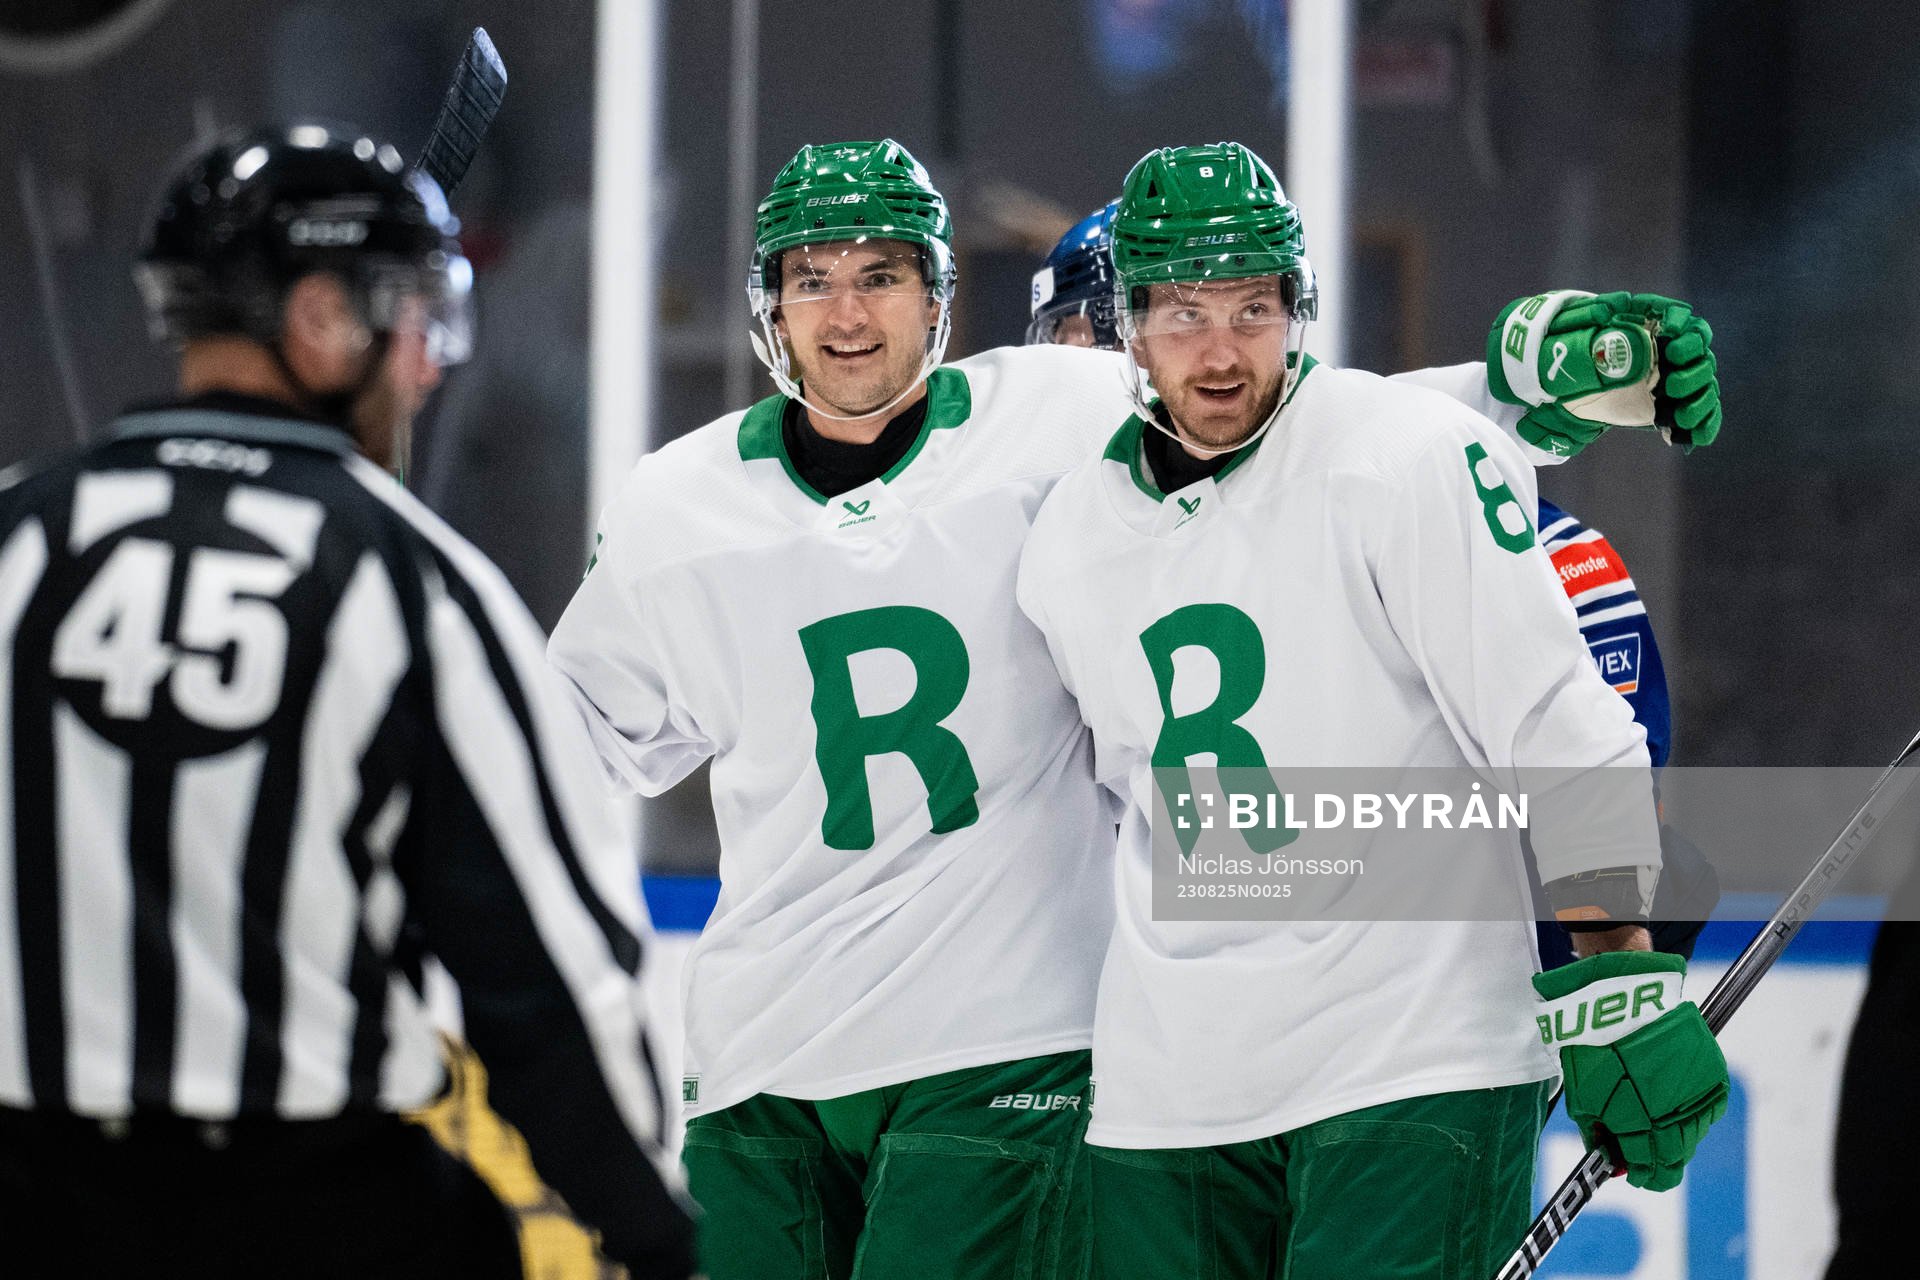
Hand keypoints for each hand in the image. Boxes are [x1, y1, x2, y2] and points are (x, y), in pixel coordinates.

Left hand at [1488, 290, 1722, 455]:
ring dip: (1699, 400)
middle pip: (1700, 355)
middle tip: (1670, 385)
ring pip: (1705, 385)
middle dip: (1693, 371)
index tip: (1670, 343)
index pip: (1684, 320)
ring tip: (1679, 415)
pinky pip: (1702, 415)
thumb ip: (1594, 330)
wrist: (1572, 390)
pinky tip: (1691, 436)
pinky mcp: (1673, 406)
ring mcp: (1675, 380)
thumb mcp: (1579, 341)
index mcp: (1654, 328)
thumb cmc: (1577, 358)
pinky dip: (1703, 425)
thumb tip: (1612, 320)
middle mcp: (1671, 353)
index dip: (1684, 330)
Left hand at [1531, 950, 1729, 1190]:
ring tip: (1649, 1113)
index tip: (1628, 1169)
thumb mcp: (1582, 1097)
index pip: (1654, 1172)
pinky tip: (1667, 1096)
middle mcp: (1680, 1118)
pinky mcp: (1714, 1076)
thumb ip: (1598, 1133)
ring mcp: (1701, 1097)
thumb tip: (1610, 1158)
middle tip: (1637, 1146)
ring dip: (1673, 1133)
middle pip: (1677, 1158)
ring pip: (1693, 1135)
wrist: (1624, 1000)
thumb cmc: (1595, 1047)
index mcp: (1645, 1127)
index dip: (1639, 1174)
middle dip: (1656, 1158)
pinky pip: (1705, 1108)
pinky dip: (1688, 1109)